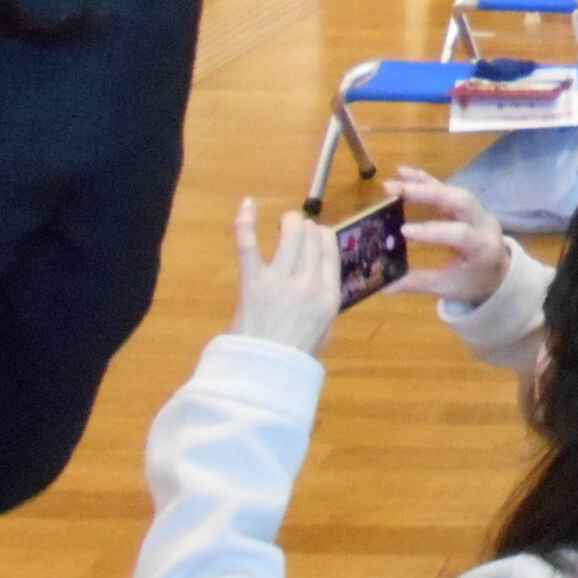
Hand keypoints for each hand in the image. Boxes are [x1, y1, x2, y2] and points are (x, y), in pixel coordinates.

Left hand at [229, 199, 340, 356]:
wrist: (265, 372)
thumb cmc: (295, 356)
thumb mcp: (324, 329)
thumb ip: (325, 302)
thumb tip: (322, 284)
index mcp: (329, 293)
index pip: (330, 247)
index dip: (322, 235)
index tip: (315, 236)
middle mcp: (309, 281)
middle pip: (312, 236)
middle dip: (305, 228)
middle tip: (296, 231)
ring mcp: (281, 279)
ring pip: (291, 233)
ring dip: (288, 222)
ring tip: (283, 224)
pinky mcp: (253, 281)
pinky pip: (249, 246)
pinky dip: (246, 222)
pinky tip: (248, 204)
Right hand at [385, 167, 514, 306]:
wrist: (498, 271)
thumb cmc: (473, 281)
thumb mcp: (448, 287)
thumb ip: (418, 283)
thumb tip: (383, 287)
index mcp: (483, 248)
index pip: (461, 234)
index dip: (433, 231)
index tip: (403, 231)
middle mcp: (484, 223)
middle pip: (461, 201)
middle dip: (429, 193)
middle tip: (397, 191)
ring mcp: (477, 210)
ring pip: (454, 191)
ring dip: (424, 184)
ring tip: (396, 180)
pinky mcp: (466, 204)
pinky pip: (448, 189)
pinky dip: (427, 180)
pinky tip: (405, 173)